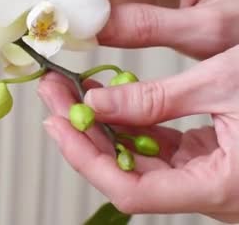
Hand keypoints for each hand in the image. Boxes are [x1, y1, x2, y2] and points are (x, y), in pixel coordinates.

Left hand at [37, 45, 238, 222]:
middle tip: (53, 94)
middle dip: (83, 133)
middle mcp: (208, 191)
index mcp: (218, 187)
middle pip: (126, 172)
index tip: (56, 124)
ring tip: (69, 91)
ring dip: (102, 126)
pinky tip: (107, 99)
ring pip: (139, 159)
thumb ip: (156, 99)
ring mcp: (207, 176)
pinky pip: (159, 148)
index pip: (131, 190)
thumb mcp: (225, 83)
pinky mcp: (209, 159)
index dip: (86, 159)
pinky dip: (131, 124)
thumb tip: (96, 101)